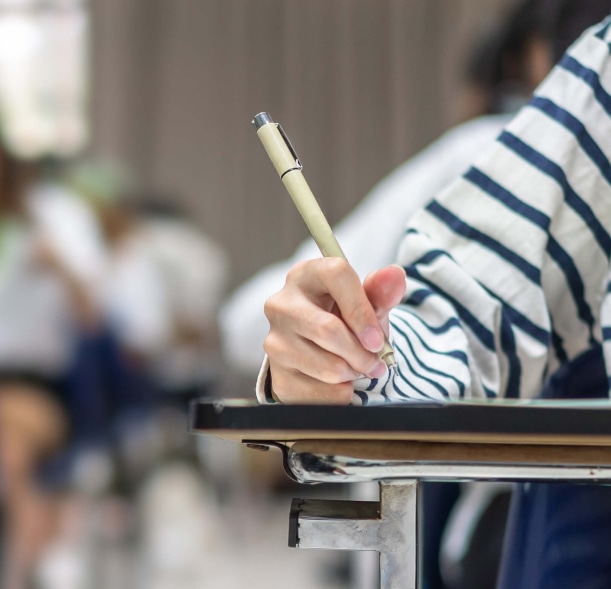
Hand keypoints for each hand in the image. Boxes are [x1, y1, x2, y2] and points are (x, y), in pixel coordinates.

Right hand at [263, 258, 405, 403]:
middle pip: (327, 330)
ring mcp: (274, 340)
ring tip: (356, 368)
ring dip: (353, 373)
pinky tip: (340, 382)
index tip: (377, 339)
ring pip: (327, 367)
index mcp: (306, 275)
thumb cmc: (345, 318)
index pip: (335, 276)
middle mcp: (282, 304)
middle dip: (361, 353)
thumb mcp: (367, 303)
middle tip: (376, 363)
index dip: (362, 309)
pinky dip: (340, 394)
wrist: (321, 350)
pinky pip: (318, 394)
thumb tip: (394, 275)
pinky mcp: (276, 375)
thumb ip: (382, 291)